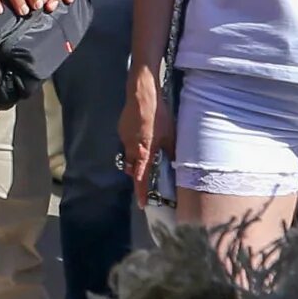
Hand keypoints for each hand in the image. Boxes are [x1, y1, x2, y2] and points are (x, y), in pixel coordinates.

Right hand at [120, 66, 172, 203]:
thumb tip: (175, 164)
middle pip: (131, 167)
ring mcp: (124, 138)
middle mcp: (131, 148)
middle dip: (137, 174)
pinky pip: (127, 143)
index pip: (141, 177)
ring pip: (129, 155)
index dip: (141, 192)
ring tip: (148, 152)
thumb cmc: (158, 115)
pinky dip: (135, 144)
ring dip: (137, 158)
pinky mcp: (121, 128)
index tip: (142, 204)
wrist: (141, 94)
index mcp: (143, 151)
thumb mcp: (171, 135)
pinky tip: (144, 135)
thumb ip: (171, 151)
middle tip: (146, 176)